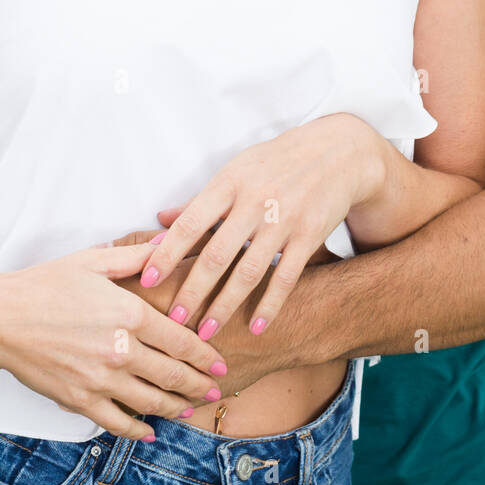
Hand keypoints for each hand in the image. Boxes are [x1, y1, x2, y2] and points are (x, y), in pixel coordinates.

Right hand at [0, 243, 228, 440]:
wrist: (0, 318)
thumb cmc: (46, 284)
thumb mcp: (94, 261)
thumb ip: (137, 258)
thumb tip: (168, 244)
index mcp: (129, 314)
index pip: (182, 341)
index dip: (206, 356)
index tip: (221, 363)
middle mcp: (120, 350)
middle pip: (172, 375)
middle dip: (199, 385)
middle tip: (216, 389)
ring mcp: (100, 379)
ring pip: (150, 402)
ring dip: (176, 408)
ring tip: (190, 408)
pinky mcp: (79, 400)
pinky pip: (116, 422)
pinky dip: (137, 430)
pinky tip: (149, 431)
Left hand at [133, 115, 383, 340]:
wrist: (338, 152)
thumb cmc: (277, 162)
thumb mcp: (237, 170)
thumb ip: (201, 200)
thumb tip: (160, 220)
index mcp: (230, 182)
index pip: (190, 222)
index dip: (167, 254)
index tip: (146, 282)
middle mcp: (255, 201)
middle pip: (217, 254)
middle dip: (192, 291)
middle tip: (172, 320)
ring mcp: (284, 219)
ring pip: (249, 271)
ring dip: (225, 305)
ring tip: (205, 332)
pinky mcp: (310, 235)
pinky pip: (285, 277)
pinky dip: (270, 305)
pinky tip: (256, 328)